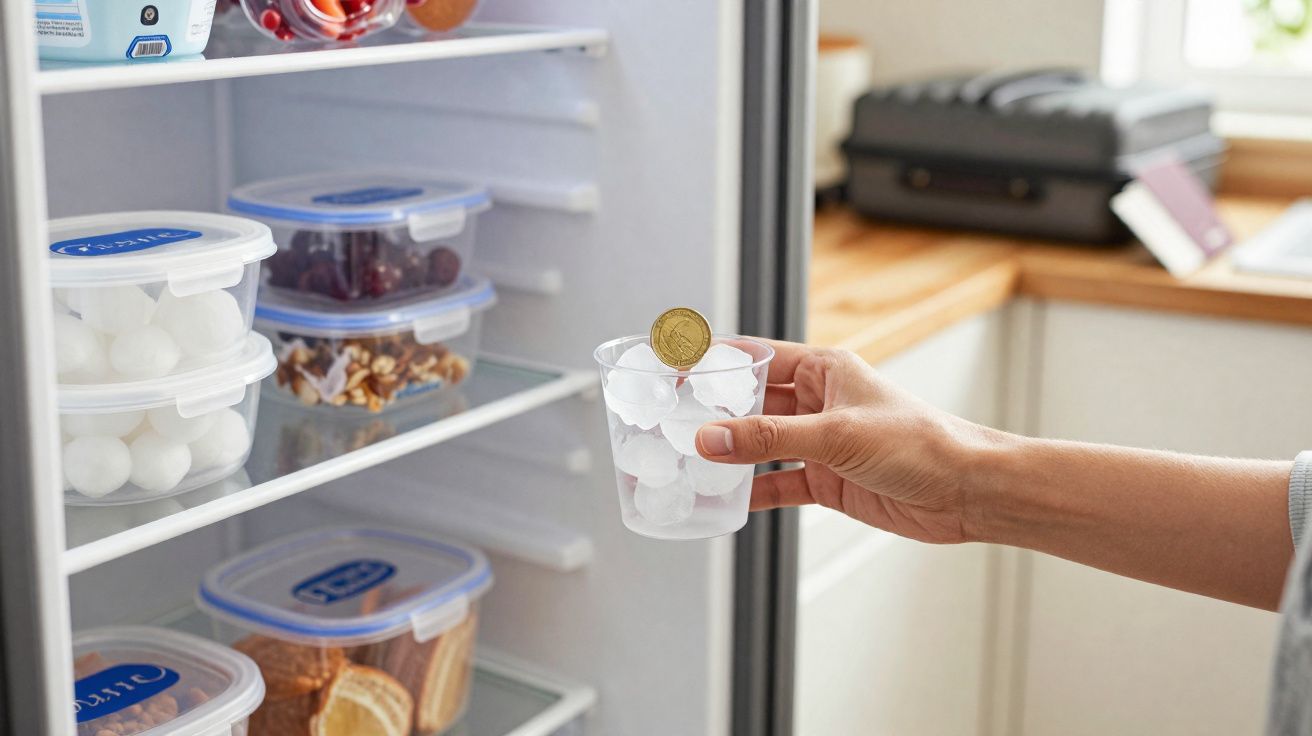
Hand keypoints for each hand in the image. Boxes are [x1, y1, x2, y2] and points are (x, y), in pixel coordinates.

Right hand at [694, 339, 996, 543]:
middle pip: (752, 402)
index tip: (675, 368)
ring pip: (761, 444)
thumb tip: (711, 438)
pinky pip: (778, 483)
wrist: (966, 492)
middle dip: (713, 411)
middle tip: (670, 420)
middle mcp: (820, 402)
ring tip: (687, 460)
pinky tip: (725, 499)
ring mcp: (822, 443)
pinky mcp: (828, 480)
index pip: (755, 356)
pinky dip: (752, 491)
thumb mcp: (835, 435)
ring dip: (730, 454)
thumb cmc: (921, 443)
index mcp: (825, 369)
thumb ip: (769, 438)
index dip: (714, 361)